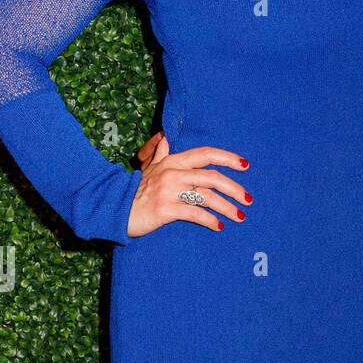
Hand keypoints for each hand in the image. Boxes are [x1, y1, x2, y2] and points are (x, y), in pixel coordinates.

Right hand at [127, 131, 250, 236]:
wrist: (114, 209)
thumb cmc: (136, 190)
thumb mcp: (149, 168)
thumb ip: (160, 153)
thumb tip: (165, 136)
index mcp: (173, 161)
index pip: (206, 154)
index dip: (228, 158)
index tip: (246, 165)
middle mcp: (173, 173)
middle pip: (213, 178)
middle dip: (235, 189)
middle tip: (248, 200)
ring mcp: (169, 191)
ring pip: (207, 197)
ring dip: (227, 208)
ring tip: (239, 216)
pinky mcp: (165, 209)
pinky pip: (195, 213)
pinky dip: (210, 221)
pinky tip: (219, 227)